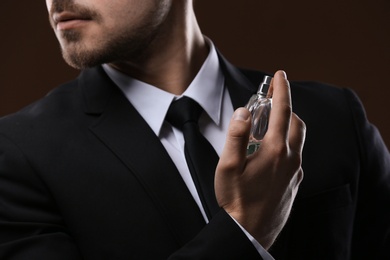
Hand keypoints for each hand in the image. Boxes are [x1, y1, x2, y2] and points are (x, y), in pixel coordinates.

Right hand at [215, 70, 305, 248]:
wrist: (250, 230)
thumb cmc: (237, 200)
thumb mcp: (228, 166)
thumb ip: (236, 136)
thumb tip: (243, 112)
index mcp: (274, 150)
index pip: (282, 110)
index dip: (281, 89)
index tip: (280, 76)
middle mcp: (290, 158)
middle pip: (296, 122)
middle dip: (287, 105)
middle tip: (273, 99)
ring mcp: (295, 171)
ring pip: (298, 138)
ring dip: (288, 124)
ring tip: (270, 124)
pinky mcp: (295, 181)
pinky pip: (296, 155)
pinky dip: (288, 143)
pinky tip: (272, 151)